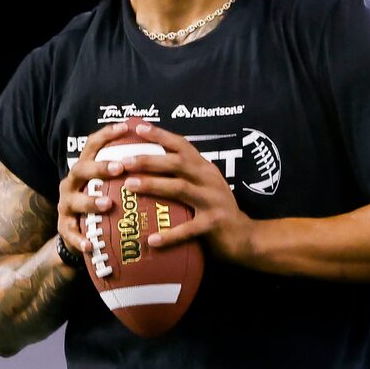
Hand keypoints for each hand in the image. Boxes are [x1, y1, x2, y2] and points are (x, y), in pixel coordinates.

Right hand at [55, 120, 153, 267]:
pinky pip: (70, 234)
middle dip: (99, 167)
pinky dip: (80, 239)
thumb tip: (159, 150)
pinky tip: (90, 244)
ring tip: (107, 204)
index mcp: (85, 169)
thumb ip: (126, 171)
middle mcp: (72, 183)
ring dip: (90, 202)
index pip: (93, 146)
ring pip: (74, 201)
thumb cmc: (102, 202)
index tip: (125, 127)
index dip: (106, 135)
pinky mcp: (64, 229)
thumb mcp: (110, 184)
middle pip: (81, 169)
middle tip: (119, 167)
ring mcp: (66, 205)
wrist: (79, 233)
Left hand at [98, 125, 250, 264]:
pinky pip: (188, 228)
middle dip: (148, 159)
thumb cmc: (215, 210)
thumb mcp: (204, 186)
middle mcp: (210, 180)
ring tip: (129, 186)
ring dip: (153, 185)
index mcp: (205, 168)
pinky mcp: (213, 224)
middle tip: (123, 161)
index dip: (160, 135)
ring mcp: (213, 201)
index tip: (138, 128)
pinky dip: (170, 234)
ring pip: (180, 188)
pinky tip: (152, 239)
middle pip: (177, 163)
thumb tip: (148, 164)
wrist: (245, 237)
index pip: (182, 145)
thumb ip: (184, 175)